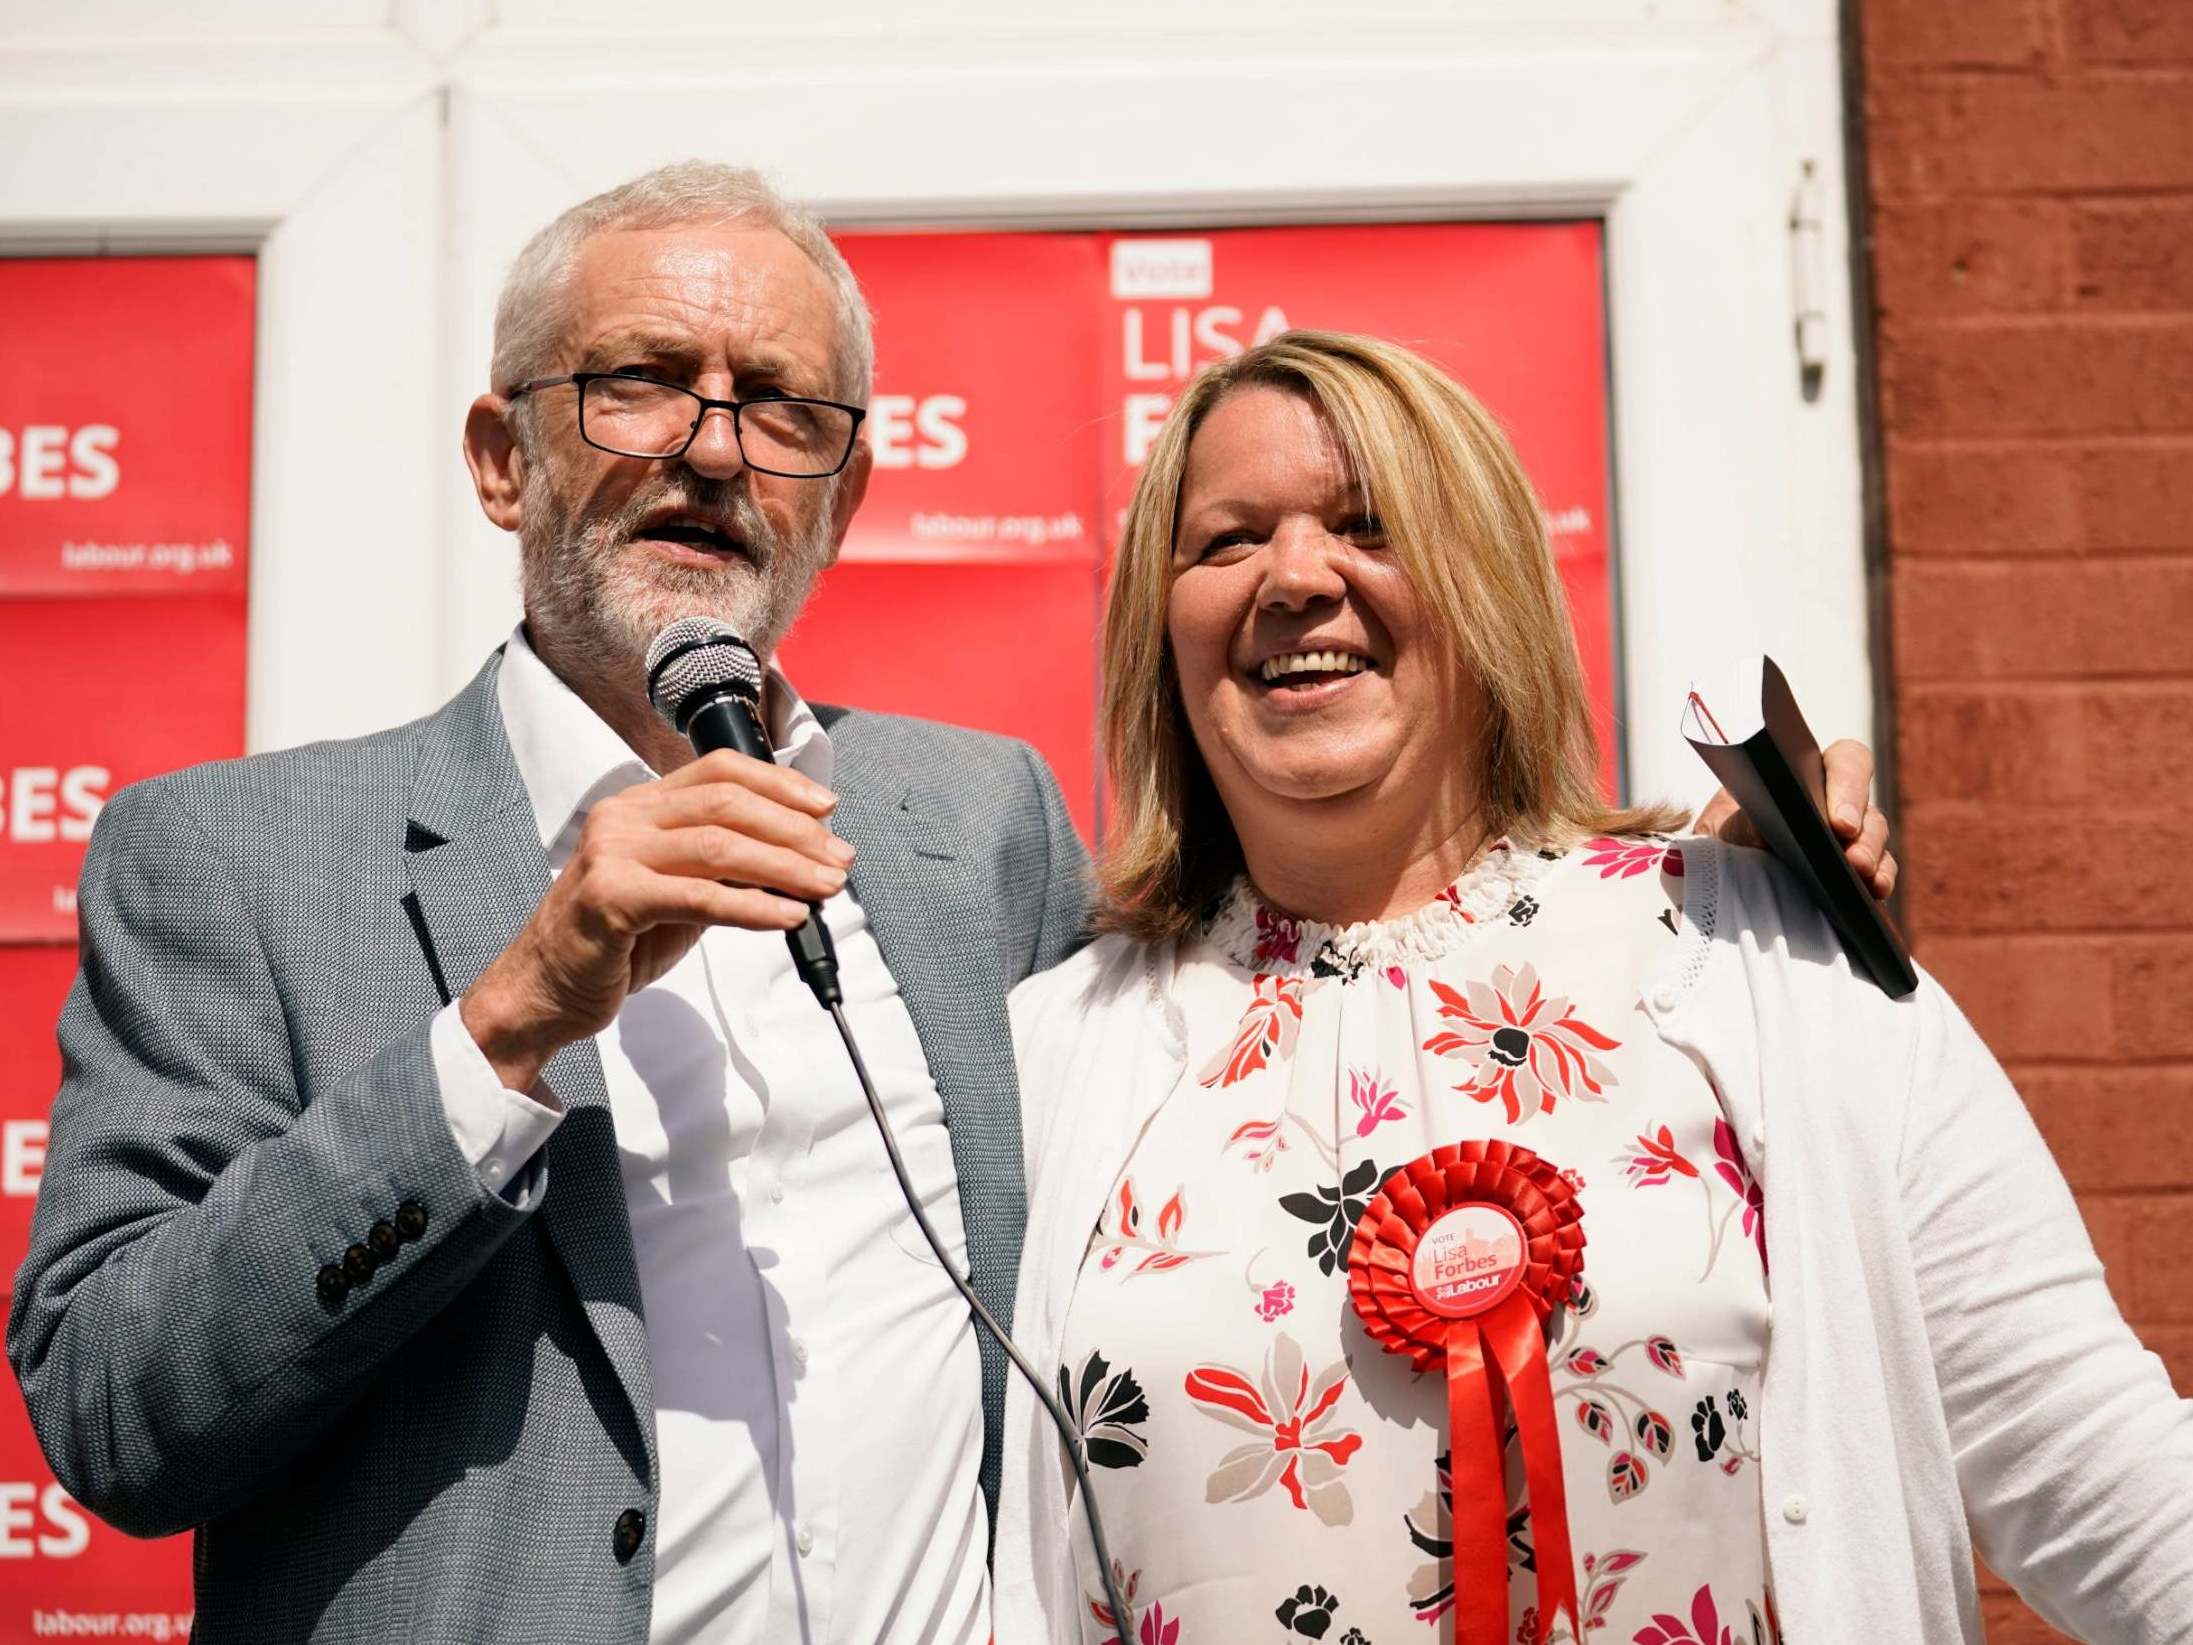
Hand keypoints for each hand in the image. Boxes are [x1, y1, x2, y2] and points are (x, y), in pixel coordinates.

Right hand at [459, 749, 855, 1091]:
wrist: (544, 990)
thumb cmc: (613, 942)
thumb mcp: (675, 890)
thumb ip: (721, 868)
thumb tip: (797, 861)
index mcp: (639, 805)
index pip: (719, 771)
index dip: (780, 784)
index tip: (826, 808)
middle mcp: (624, 818)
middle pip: (728, 805)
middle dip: (795, 831)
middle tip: (839, 858)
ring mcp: (613, 854)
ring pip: (720, 847)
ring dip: (785, 867)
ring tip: (825, 887)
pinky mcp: (611, 898)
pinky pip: (699, 897)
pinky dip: (752, 907)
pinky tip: (786, 917)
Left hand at [1693, 737, 1896, 900]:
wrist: (1717, 873)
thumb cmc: (1723, 838)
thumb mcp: (1720, 827)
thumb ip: (1741, 825)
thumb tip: (1765, 836)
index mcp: (1806, 777)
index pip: (1845, 763)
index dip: (1849, 785)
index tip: (1839, 821)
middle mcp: (1836, 804)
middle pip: (1866, 808)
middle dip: (1863, 833)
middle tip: (1851, 858)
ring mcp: (1850, 839)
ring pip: (1875, 840)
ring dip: (1872, 858)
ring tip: (1859, 875)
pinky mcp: (1855, 875)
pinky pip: (1879, 874)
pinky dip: (1879, 882)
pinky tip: (1872, 894)